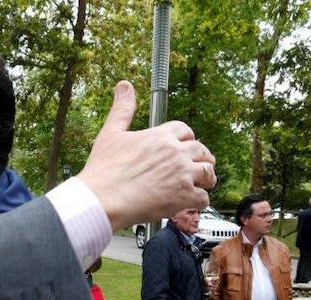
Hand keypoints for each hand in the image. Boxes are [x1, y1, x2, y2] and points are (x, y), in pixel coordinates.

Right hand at [78, 81, 216, 230]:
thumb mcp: (110, 134)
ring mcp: (182, 174)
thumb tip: (124, 85)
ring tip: (203, 183)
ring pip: (208, 172)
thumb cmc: (103, 171)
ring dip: (206, 178)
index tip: (185, 146)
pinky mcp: (183, 196)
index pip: (185, 131)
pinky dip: (199, 200)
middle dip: (202, 158)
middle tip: (199, 166)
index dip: (187, 139)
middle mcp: (175, 152)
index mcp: (160, 136)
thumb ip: (122, 109)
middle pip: (202, 150)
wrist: (102, 200)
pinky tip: (191, 202)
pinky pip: (203, 197)